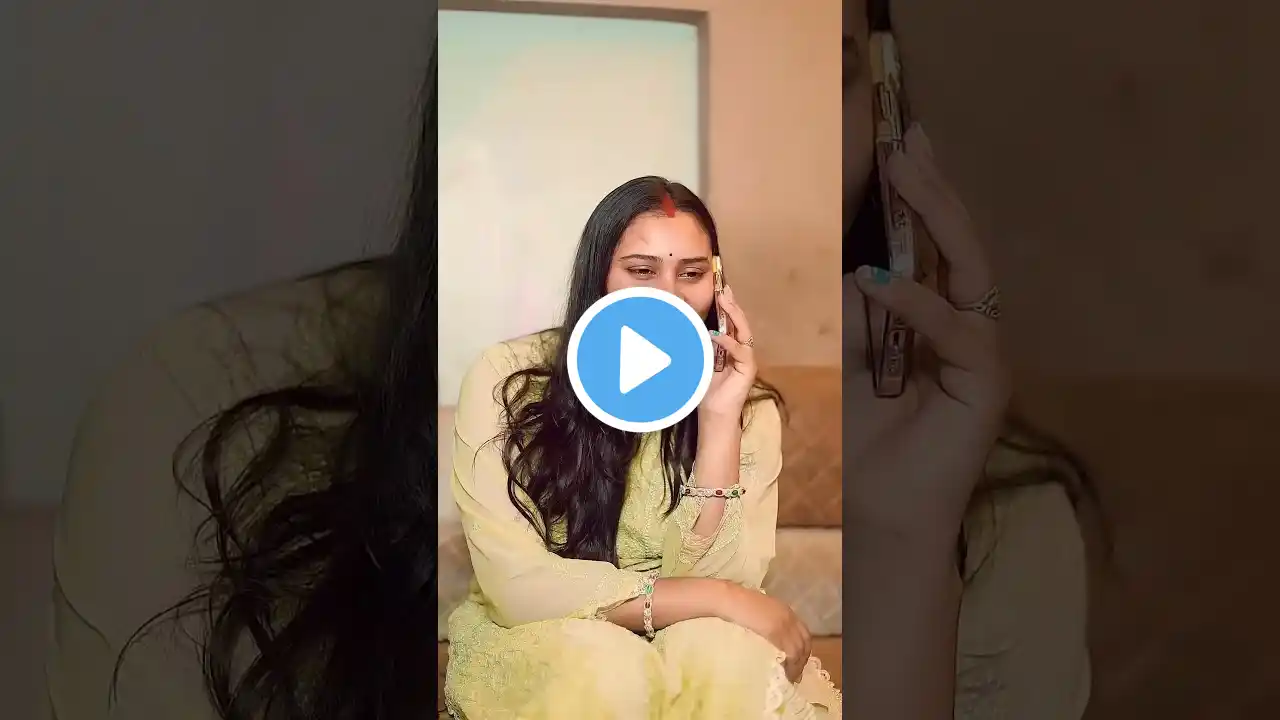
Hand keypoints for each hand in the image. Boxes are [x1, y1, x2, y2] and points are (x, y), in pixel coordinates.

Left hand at [699, 285, 757, 420]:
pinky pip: (741, 351)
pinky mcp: (748, 369)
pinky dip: (729, 342)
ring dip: (734, 315)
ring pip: (744, 332)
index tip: (718, 289)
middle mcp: (741, 350)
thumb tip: (682, 326)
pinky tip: (717, 335)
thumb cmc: (704, 389)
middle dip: (732, 305)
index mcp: (731, 347)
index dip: (726, 306)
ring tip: (726, 301)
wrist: (714, 414)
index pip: (731, 322)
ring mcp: (747, 359)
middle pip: (740, 322)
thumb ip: (696, 345)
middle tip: (724, 288)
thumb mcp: (697, 361)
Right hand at [721, 584, 811, 682]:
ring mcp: (784, 624)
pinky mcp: (776, 632)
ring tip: (791, 678)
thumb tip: (769, 638)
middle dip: (802, 659)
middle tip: (796, 674)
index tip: (798, 662)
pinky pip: (791, 652)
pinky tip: (786, 673)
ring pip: (799, 649)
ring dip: (797, 666)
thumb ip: (768, 622)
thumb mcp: (759, 612)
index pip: (803, 633)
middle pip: (805, 642)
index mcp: (785, 611)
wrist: (730, 600)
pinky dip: (791, 665)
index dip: (803, 649)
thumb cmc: (738, 604)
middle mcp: (789, 617)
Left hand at [845, 124, 1010, 540]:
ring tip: (907, 174)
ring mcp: (983, 352)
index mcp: (939, 321)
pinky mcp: (988, 381)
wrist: (884, 510)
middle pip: (959, 245)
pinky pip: (956, 328)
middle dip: (933, 190)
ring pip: (970, 270)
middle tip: (909, 140)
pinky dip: (918, 305)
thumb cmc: (867, 440)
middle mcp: (968, 328)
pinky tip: (883, 284)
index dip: (921, 197)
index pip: (935, 247)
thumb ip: (861, 315)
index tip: (900, 146)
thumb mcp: (853, 360)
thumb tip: (859, 268)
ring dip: (936, 219)